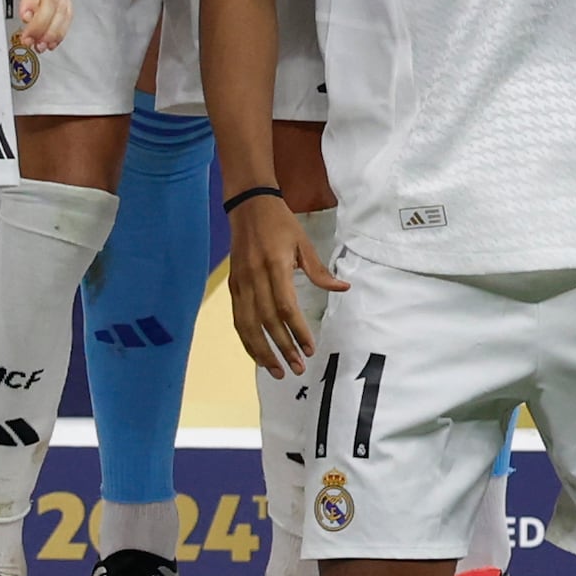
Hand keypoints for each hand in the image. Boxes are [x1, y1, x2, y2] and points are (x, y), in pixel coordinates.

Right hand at [223, 193, 338, 374]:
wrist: (248, 205)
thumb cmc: (280, 222)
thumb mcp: (303, 242)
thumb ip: (319, 270)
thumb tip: (342, 288)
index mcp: (275, 266)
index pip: (285, 307)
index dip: (296, 331)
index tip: (309, 348)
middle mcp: (255, 278)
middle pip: (266, 321)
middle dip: (282, 348)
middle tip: (297, 368)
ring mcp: (241, 283)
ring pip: (247, 325)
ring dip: (261, 351)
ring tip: (276, 370)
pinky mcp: (234, 286)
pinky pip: (238, 319)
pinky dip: (247, 339)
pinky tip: (258, 354)